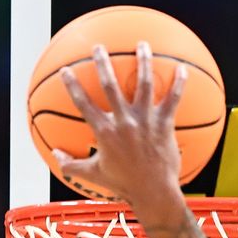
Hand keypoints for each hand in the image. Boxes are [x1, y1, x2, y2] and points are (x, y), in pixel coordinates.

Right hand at [54, 42, 185, 205]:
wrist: (154, 192)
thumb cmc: (124, 184)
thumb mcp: (94, 175)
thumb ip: (72, 164)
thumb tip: (55, 155)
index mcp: (104, 132)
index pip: (83, 103)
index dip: (73, 86)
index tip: (67, 70)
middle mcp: (123, 122)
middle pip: (110, 85)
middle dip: (102, 63)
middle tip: (98, 47)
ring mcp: (145, 121)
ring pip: (143, 84)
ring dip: (143, 62)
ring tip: (142, 45)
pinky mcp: (164, 124)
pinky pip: (173, 99)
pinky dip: (179, 83)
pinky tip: (182, 68)